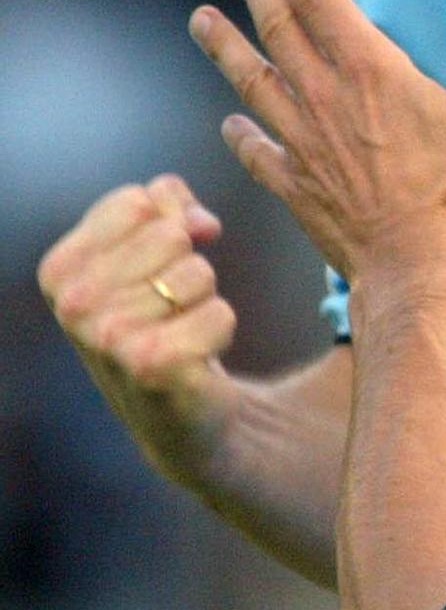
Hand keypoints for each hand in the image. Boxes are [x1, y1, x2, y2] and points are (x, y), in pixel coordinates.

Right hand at [38, 174, 237, 482]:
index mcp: (60, 268)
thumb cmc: (162, 317)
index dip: (169, 225)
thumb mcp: (151, 248)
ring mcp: (108, 336)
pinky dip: (220, 331)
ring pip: (200, 273)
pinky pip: (221, 313)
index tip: (156, 267)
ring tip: (177, 332)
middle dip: (187, 267)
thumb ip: (171, 206)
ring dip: (203, 301)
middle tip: (168, 310)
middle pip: (173, 235)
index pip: (140, 200)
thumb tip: (201, 223)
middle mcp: (72, 303)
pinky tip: (193, 359)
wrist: (177, 408)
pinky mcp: (152, 365)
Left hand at [189, 0, 445, 290]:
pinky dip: (241, 135)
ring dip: (226, 47)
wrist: (415, 268)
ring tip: (202, 19)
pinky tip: (229, 123)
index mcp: (372, 71)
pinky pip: (258, 153)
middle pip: (279, 30)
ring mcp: (303, 144)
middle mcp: (325, 98)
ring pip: (254, 83)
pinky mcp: (295, 186)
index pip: (321, 1)